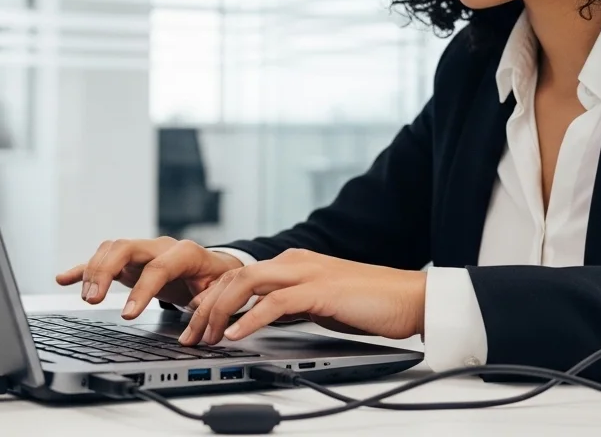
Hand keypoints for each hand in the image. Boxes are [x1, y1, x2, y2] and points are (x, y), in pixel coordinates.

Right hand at [55, 237, 243, 319]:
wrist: (215, 267)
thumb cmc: (216, 280)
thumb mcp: (219, 292)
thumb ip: (208, 303)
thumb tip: (196, 320)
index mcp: (184, 253)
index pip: (158, 267)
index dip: (142, 291)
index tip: (128, 315)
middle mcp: (159, 246)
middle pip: (124, 247)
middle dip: (105, 272)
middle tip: (94, 300)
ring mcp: (141, 251)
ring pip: (110, 249)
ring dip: (94, 271)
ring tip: (88, 298)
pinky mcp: (129, 261)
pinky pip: (102, 260)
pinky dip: (82, 269)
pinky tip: (63, 279)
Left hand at [179, 248, 426, 345]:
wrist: (410, 298)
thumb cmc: (369, 304)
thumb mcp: (318, 305)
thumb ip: (290, 307)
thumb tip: (262, 322)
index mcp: (292, 263)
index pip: (238, 276)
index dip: (210, 300)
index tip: (195, 325)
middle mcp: (294, 261)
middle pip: (233, 277)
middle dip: (205, 307)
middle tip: (190, 336)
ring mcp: (306, 273)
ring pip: (246, 284)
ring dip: (219, 312)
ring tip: (206, 338)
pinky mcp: (320, 290)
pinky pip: (275, 303)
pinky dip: (249, 319)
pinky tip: (236, 336)